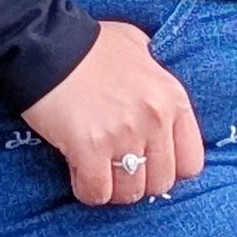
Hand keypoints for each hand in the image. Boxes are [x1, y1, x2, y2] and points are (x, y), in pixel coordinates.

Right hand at [18, 19, 205, 206]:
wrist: (46, 43)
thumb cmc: (91, 45)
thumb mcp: (138, 47)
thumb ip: (155, 74)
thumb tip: (157, 94)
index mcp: (173, 98)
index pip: (191, 162)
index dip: (168, 167)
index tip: (148, 161)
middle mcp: (155, 119)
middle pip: (160, 182)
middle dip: (138, 179)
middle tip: (117, 167)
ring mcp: (123, 135)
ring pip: (130, 193)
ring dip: (112, 188)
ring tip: (97, 170)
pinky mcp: (89, 148)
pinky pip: (97, 193)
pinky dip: (86, 189)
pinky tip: (78, 171)